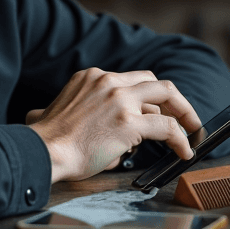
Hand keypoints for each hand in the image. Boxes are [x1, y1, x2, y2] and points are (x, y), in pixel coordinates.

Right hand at [28, 68, 200, 182]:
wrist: (44, 151)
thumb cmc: (47, 139)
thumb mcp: (49, 110)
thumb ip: (58, 109)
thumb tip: (39, 115)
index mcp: (91, 77)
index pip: (129, 80)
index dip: (146, 97)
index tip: (155, 109)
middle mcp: (107, 81)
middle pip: (152, 80)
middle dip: (171, 98)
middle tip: (182, 115)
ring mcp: (120, 99)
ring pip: (166, 94)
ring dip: (183, 113)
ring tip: (190, 131)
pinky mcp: (129, 122)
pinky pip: (167, 127)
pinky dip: (180, 137)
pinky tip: (184, 150)